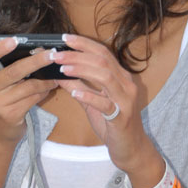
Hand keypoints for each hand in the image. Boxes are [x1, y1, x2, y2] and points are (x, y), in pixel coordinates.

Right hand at [0, 37, 57, 146]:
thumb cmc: (1, 98)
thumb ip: (8, 67)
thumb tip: (38, 51)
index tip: (15, 40)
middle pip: (14, 71)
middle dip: (36, 61)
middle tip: (52, 54)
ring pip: (28, 86)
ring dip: (45, 80)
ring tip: (56, 75)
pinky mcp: (9, 115)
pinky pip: (32, 99)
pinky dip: (44, 91)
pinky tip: (50, 87)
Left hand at [52, 34, 148, 172]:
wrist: (131, 149)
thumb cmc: (112, 124)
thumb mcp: (92, 102)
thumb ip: (78, 87)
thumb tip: (58, 74)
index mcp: (120, 77)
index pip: (103, 52)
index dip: (84, 44)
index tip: (65, 38)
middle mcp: (126, 84)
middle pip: (103, 60)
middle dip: (78, 55)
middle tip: (57, 54)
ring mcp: (126, 100)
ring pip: (106, 77)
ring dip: (82, 70)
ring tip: (63, 69)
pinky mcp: (122, 117)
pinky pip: (106, 104)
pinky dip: (90, 96)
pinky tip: (75, 94)